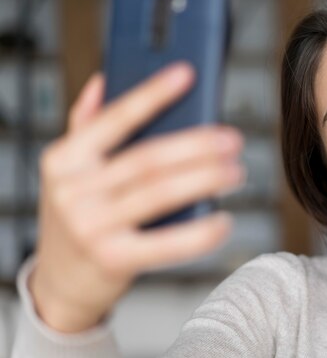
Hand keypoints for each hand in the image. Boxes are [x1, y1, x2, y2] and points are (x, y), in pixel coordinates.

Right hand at [31, 63, 244, 331]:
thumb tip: (105, 79)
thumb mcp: (69, 172)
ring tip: (237, 171)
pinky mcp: (112, 259)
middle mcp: (72, 190)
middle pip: (148, 159)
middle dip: (197, 146)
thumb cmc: (76, 218)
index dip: (152, 94)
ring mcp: (90, 226)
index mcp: (65, 159)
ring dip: (206, 179)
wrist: (59, 284)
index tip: (188, 73)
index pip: (114, 119)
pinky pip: (166, 243)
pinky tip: (223, 220)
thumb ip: (85, 126)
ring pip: (160, 193)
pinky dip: (200, 232)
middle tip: (233, 139)